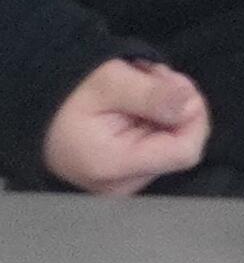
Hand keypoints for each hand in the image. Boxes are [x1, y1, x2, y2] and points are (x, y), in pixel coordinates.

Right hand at [41, 54, 202, 192]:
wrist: (31, 106)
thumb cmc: (65, 93)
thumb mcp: (109, 82)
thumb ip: (151, 95)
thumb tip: (190, 105)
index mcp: (115, 166)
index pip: (186, 151)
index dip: (193, 115)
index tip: (173, 85)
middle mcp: (122, 184)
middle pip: (182, 142)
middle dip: (176, 105)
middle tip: (150, 78)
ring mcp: (124, 182)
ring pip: (174, 140)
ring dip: (166, 107)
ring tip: (138, 86)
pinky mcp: (126, 173)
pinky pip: (159, 144)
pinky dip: (155, 117)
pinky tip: (136, 101)